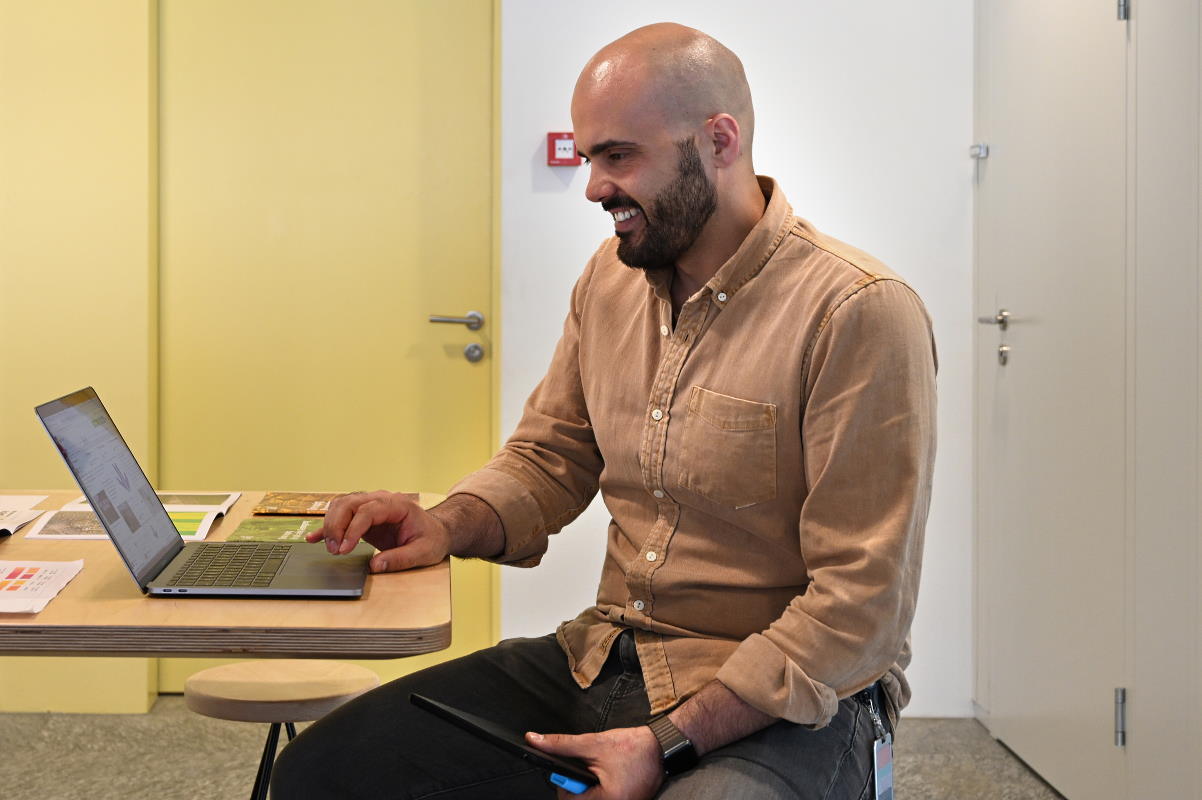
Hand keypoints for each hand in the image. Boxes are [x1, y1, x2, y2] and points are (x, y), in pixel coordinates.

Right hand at [307, 491, 449, 572]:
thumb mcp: (424, 552)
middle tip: (335, 550)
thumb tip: (375, 566)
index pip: (368, 510)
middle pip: (350, 503)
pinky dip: (327, 526)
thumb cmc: (431, 539)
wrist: (434, 532)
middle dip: (337, 525)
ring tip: (331, 549)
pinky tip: (314, 538)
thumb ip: (401, 559)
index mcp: (398, 505)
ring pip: (341, 505)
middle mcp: (381, 500)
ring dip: (331, 525)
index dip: (353, 528)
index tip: (345, 549)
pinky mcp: (362, 516)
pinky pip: (340, 515)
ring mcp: (370, 505)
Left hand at [525, 726, 663, 799]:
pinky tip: (608, 777)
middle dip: (578, 788)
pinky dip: (601, 790)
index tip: (572, 773)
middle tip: (589, 770)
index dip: (565, 786)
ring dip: (589, 789)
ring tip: (600, 772)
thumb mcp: (593, 743)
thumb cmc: (631, 746)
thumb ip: (562, 745)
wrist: (661, 746)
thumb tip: (536, 741)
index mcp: (608, 799)